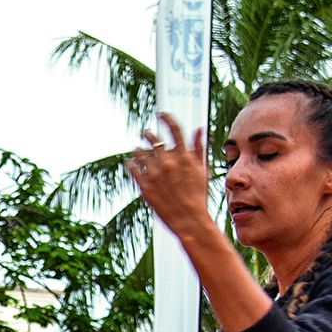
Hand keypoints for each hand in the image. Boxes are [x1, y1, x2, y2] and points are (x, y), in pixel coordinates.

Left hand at [127, 113, 213, 241]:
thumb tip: (199, 128)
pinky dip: (131, 163)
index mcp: (184, 157)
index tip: (161, 113)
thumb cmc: (198, 194)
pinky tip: (130, 161)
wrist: (189, 218)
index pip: (175, 130)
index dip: (167, 118)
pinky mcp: (145, 186)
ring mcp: (155, 174)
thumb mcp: (202, 169)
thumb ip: (199, 147)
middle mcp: (168, 162)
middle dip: (149, 134)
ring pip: (141, 153)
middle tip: (145, 132)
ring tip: (137, 149)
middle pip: (154, 140)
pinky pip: (133, 168)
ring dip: (138, 149)